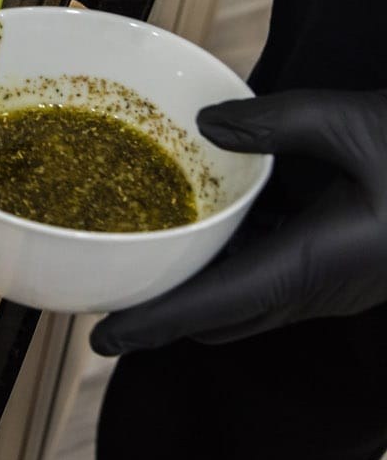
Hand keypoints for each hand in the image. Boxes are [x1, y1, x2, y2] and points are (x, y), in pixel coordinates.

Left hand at [90, 89, 386, 355]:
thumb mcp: (358, 122)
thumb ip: (279, 120)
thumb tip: (206, 122)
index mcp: (314, 263)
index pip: (213, 306)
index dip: (153, 323)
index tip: (102, 338)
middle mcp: (321, 289)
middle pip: (224, 317)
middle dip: (165, 313)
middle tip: (112, 294)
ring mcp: (338, 286)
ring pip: (251, 305)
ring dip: (200, 290)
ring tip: (149, 260)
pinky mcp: (349, 271)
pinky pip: (278, 284)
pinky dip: (236, 268)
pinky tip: (220, 231)